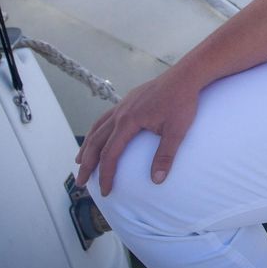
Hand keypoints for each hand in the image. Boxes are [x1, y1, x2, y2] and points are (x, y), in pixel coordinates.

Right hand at [75, 66, 204, 195]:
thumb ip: (165, 155)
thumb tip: (157, 181)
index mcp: (128, 121)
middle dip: (87, 164)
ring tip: (80, 161)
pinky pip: (105, 118)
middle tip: (82, 183)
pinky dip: (97, 131)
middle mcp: (120, 113)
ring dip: (87, 147)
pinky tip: (99, 136)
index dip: (106, 174)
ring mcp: (123, 105)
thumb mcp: (177, 131)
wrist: (186, 76)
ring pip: (97, 128)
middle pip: (96, 142)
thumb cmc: (182, 102)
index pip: (110, 154)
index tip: (107, 191)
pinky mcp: (128, 101)